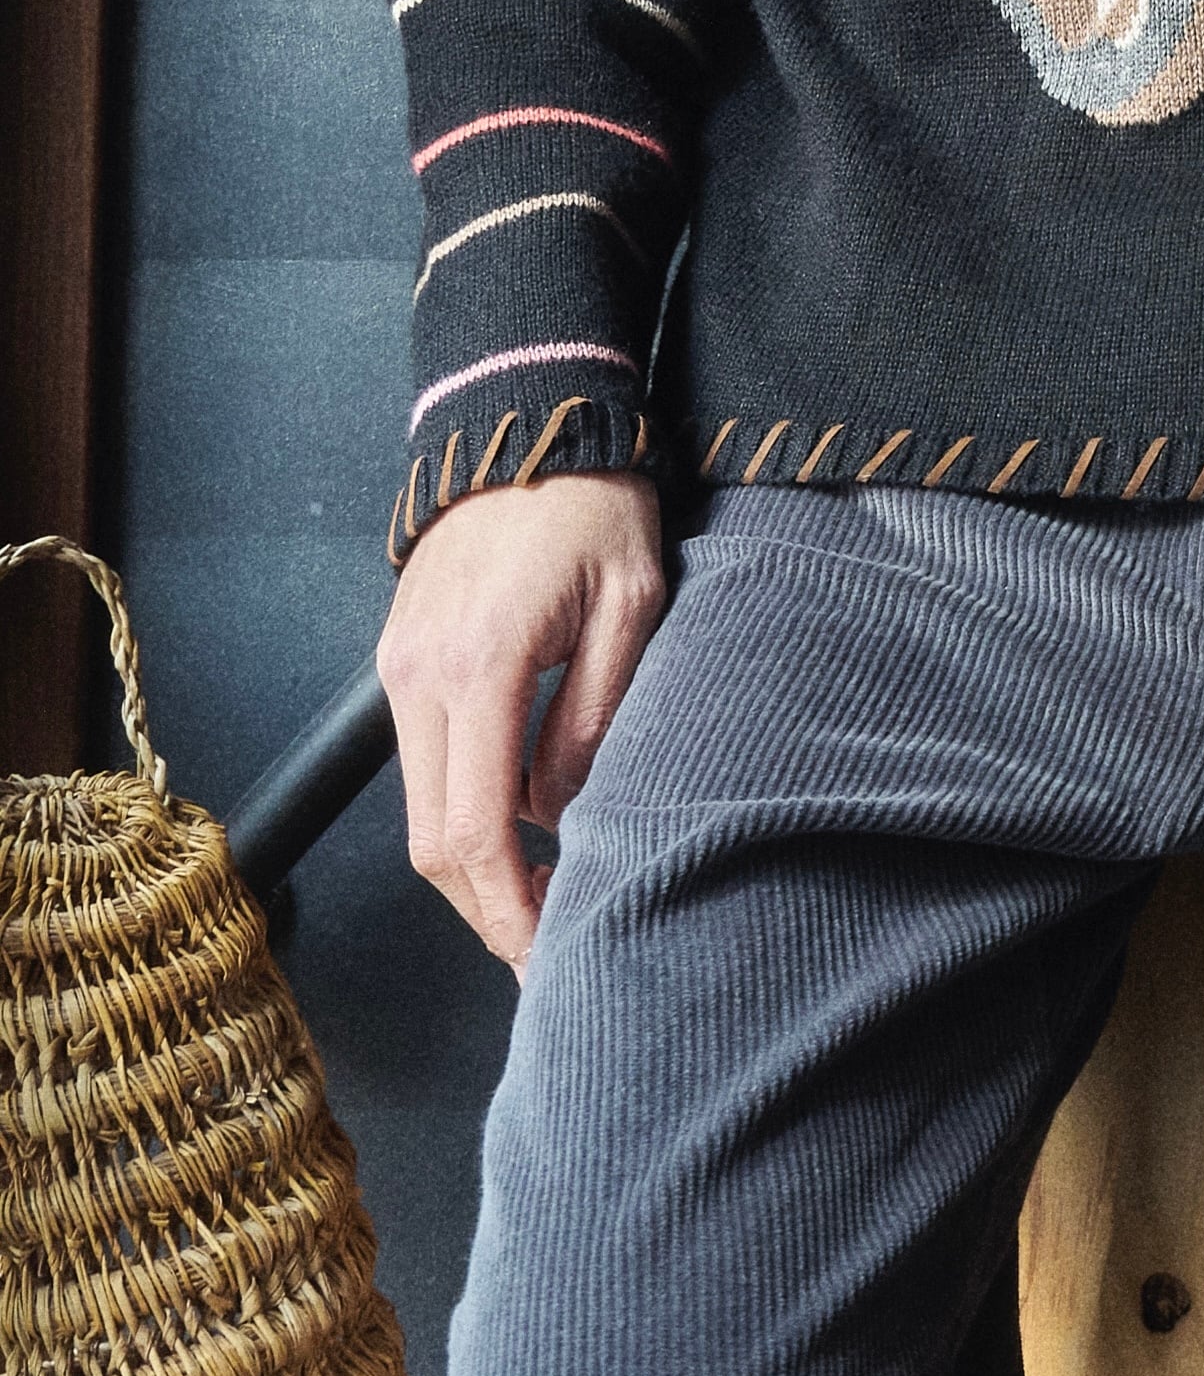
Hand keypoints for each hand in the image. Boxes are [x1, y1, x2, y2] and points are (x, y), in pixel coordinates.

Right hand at [376, 471, 665, 977]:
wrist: (524, 422)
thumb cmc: (591, 507)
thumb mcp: (631, 606)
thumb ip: (596, 716)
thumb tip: (564, 812)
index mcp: (478, 668)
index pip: (476, 830)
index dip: (508, 910)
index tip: (546, 953)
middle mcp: (419, 677)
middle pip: (431, 840)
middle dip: (485, 910)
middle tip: (546, 951)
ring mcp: (399, 668)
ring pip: (421, 808)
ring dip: (475, 866)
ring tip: (545, 896)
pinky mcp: (401, 658)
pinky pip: (425, 761)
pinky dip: (465, 810)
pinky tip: (522, 826)